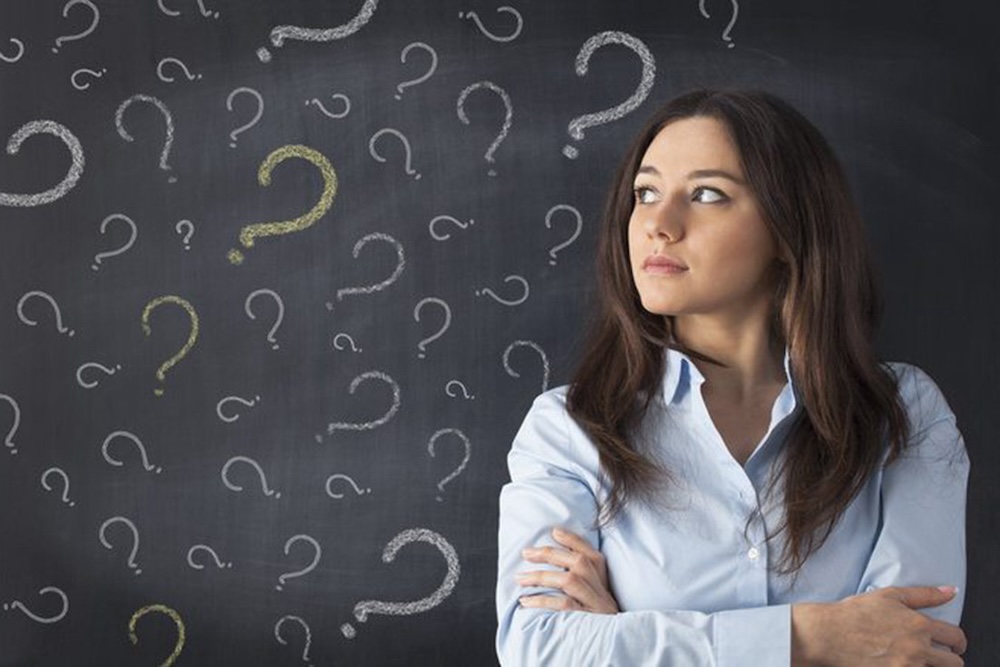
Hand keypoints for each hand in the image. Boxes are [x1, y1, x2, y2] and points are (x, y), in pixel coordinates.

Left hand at [516, 527, 619, 613]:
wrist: (618, 648)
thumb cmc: (598, 623)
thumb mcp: (595, 600)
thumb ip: (582, 583)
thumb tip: (551, 565)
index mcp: (605, 583)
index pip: (592, 553)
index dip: (573, 540)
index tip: (554, 531)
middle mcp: (603, 591)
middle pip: (579, 562)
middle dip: (550, 554)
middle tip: (526, 553)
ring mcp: (597, 606)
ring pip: (570, 580)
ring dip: (541, 576)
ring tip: (520, 579)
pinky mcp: (589, 622)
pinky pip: (565, 606)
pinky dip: (543, 601)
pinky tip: (526, 602)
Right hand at [792, 585, 966, 665]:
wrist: (828, 634)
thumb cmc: (853, 613)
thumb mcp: (889, 596)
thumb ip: (924, 594)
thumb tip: (950, 592)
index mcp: (919, 625)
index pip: (956, 637)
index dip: (958, 641)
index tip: (953, 645)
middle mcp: (917, 648)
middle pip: (954, 663)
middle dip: (948, 659)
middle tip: (936, 655)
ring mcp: (907, 666)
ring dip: (930, 666)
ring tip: (915, 659)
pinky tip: (900, 663)